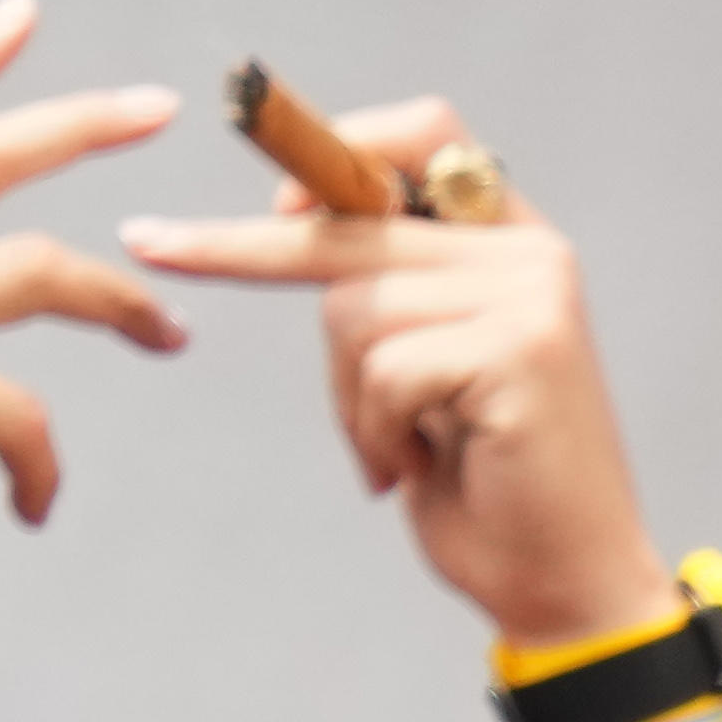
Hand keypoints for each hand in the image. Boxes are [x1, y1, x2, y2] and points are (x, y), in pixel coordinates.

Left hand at [131, 99, 669, 647]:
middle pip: (355, 223)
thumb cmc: (490, 488)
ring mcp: (532, 298)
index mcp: (514, 244)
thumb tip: (297, 215)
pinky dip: (376, 431)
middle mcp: (532, 255)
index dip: (339, 148)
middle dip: (240, 245)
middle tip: (149, 241)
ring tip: (391, 454)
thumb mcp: (430, 366)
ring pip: (354, 306)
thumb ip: (393, 290)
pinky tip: (412, 472)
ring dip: (347, 397)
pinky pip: (384, 368)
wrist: (571, 587)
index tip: (269, 201)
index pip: (425, 135)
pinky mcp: (521, 351)